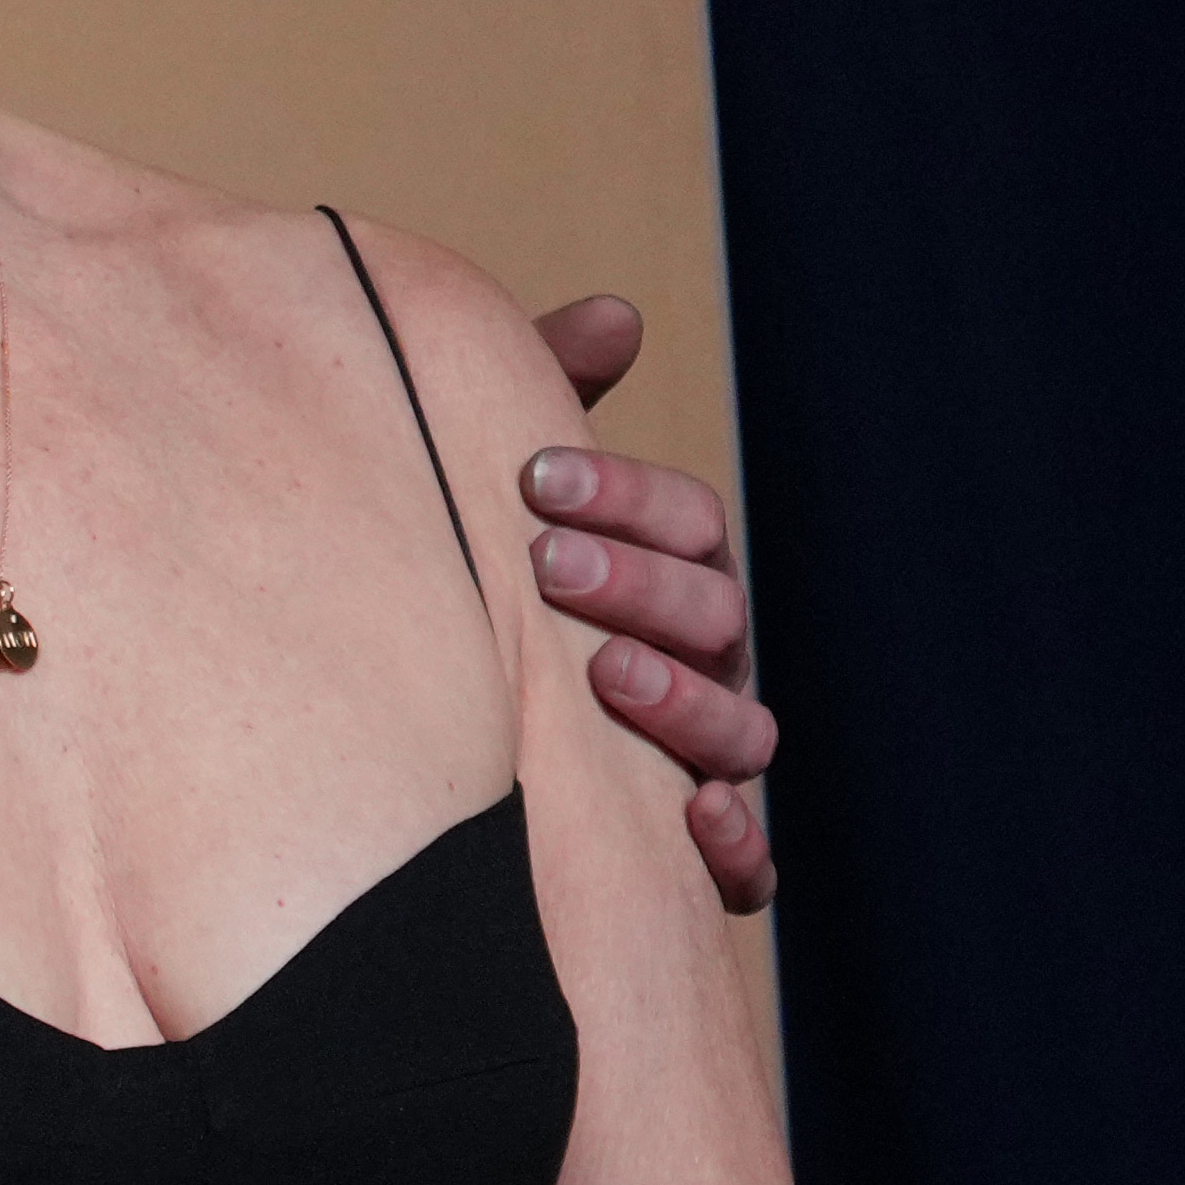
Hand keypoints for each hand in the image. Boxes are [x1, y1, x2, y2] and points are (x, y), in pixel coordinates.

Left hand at [524, 298, 775, 912]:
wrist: (438, 766)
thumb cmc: (485, 598)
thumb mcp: (502, 506)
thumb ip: (546, 405)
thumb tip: (617, 316)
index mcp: (672, 580)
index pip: (687, 522)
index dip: (624, 493)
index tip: (534, 474)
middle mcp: (704, 667)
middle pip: (713, 615)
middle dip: (637, 583)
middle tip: (545, 561)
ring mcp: (706, 762)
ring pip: (737, 731)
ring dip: (681, 699)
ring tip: (606, 673)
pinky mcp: (696, 863)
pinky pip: (745, 868)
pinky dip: (735, 846)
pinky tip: (692, 817)